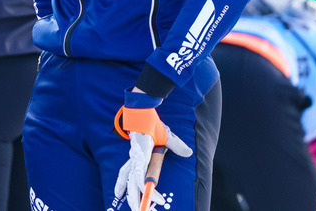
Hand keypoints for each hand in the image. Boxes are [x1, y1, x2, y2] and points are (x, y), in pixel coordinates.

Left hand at [113, 91, 192, 210]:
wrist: (144, 113)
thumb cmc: (151, 124)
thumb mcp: (166, 138)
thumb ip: (176, 146)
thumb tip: (187, 152)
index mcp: (138, 157)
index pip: (130, 174)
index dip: (130, 185)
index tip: (130, 195)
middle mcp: (134, 161)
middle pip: (128, 182)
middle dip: (130, 197)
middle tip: (133, 208)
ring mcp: (136, 161)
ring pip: (133, 185)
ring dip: (136, 199)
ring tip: (140, 210)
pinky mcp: (139, 160)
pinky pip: (141, 180)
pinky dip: (148, 190)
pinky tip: (152, 199)